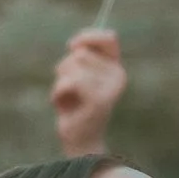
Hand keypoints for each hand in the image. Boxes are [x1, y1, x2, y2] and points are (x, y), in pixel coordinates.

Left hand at [51, 31, 127, 156]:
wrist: (80, 139)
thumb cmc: (75, 104)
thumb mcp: (78, 73)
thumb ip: (80, 54)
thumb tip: (76, 44)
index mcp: (117, 67)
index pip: (109, 37)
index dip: (86, 38)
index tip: (73, 47)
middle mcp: (119, 75)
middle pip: (81, 53)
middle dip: (66, 69)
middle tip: (72, 90)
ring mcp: (111, 89)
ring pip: (73, 66)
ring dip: (61, 82)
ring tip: (69, 99)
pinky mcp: (99, 101)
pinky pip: (70, 82)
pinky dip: (59, 93)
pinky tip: (64, 107)